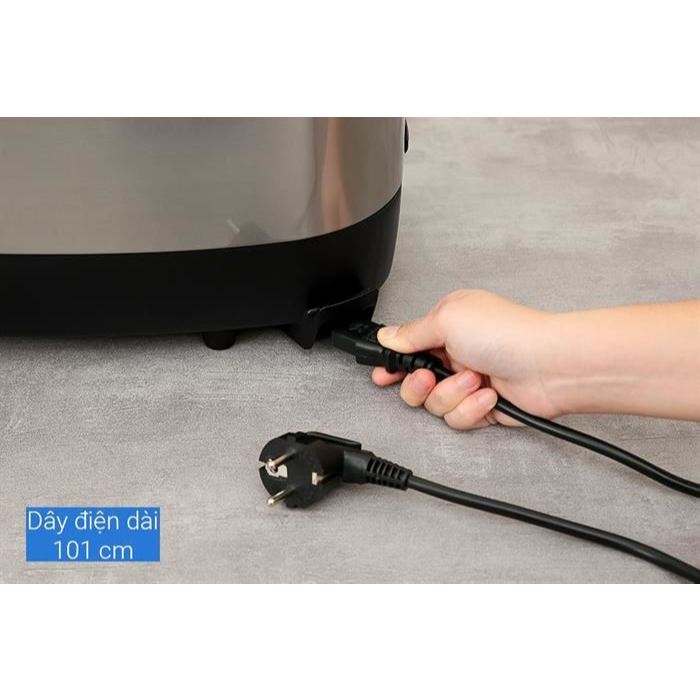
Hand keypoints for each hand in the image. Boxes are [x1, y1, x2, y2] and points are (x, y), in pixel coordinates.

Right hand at [373, 289, 561, 428]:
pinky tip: (488, 395)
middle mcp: (457, 353)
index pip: (408, 347)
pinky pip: (458, 418)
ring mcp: (469, 381)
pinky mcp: (482, 407)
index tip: (383, 374)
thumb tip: (388, 336)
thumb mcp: (447, 319)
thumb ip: (411, 333)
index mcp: (447, 325)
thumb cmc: (507, 334)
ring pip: (435, 404)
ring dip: (452, 395)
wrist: (549, 367)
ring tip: (473, 380)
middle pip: (415, 382)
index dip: (393, 363)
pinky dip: (471, 409)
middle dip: (419, 384)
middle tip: (429, 378)